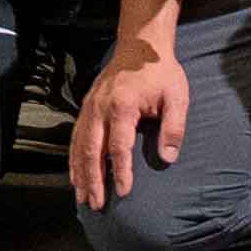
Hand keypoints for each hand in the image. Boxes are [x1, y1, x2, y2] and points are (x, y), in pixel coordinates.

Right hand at [71, 48, 192, 208]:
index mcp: (123, 106)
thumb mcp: (177, 98)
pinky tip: (76, 174)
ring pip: (79, 145)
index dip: (121, 171)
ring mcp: (90, 107)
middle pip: (92, 150)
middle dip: (93, 179)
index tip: (124, 192)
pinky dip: (74, 158)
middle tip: (96, 204)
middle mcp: (100, 108)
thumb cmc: (161, 74)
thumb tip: (168, 158)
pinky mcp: (87, 107)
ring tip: (83, 197)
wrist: (140, 46)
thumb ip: (173, 128)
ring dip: (80, 172)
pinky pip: (75, 136)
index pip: (118, 146)